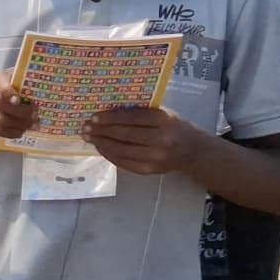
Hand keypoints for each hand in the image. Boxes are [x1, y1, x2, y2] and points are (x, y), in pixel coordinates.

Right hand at [0, 75, 43, 143]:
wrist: (6, 99)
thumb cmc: (22, 90)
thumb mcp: (28, 84)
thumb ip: (33, 87)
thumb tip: (45, 94)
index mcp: (2, 78)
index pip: (0, 83)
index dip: (8, 93)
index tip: (19, 100)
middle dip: (18, 112)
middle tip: (34, 116)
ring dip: (17, 124)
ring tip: (31, 125)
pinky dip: (9, 133)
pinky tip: (20, 132)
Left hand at [84, 102, 206, 177]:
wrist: (194, 151)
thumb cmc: (175, 127)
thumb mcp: (164, 113)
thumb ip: (142, 112)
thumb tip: (109, 109)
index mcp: (164, 120)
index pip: (132, 118)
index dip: (111, 118)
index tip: (94, 117)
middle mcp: (161, 139)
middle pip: (124, 135)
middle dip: (102, 131)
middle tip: (85, 128)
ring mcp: (155, 157)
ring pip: (121, 150)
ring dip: (102, 144)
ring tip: (89, 138)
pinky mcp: (150, 170)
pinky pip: (124, 163)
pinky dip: (109, 155)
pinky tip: (101, 148)